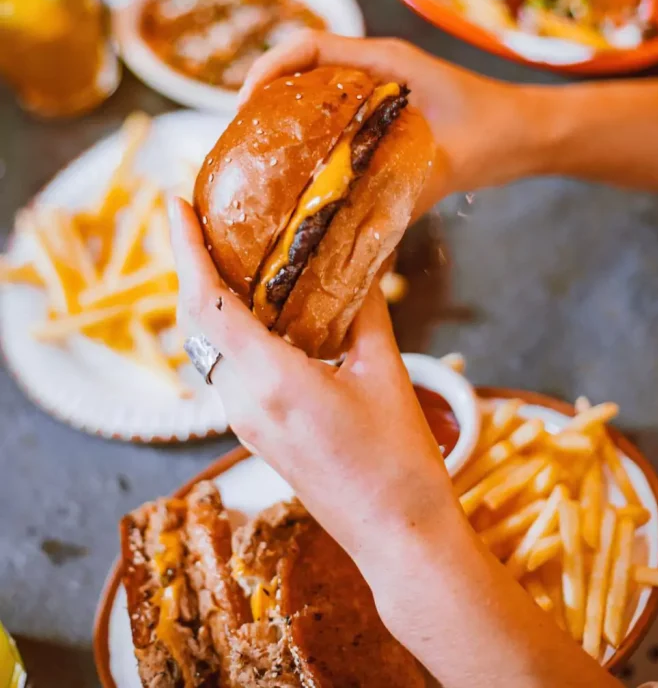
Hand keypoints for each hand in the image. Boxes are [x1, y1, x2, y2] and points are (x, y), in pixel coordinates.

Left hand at [169, 196, 457, 571]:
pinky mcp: (256, 433)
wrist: (397, 536)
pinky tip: (256, 309)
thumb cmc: (399, 459)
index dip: (186, 250)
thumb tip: (358, 261)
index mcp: (271, 381)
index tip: (174, 205)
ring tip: (226, 253)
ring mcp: (244, 422)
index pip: (208, 304)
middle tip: (198, 219)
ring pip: (209, 347)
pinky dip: (229, 330)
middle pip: (196, 322)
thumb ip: (363, 310)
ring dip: (208, 299)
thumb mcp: (384, 370)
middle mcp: (243, 402)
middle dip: (189, 266)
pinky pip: (228, 369)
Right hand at [239, 31, 543, 213]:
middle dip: (265, 94)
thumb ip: (401, 190)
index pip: (310, 47)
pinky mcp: (387, 114)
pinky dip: (314, 134)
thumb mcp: (447, 162)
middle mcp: (378, 70)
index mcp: (386, 62)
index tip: (244, 105)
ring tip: (260, 156)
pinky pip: (338, 114)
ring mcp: (381, 90)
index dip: (269, 68)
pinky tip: (305, 171)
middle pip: (303, 66)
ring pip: (317, 90)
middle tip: (240, 138)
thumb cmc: (497, 133)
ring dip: (286, 114)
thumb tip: (348, 233)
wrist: (532, 134)